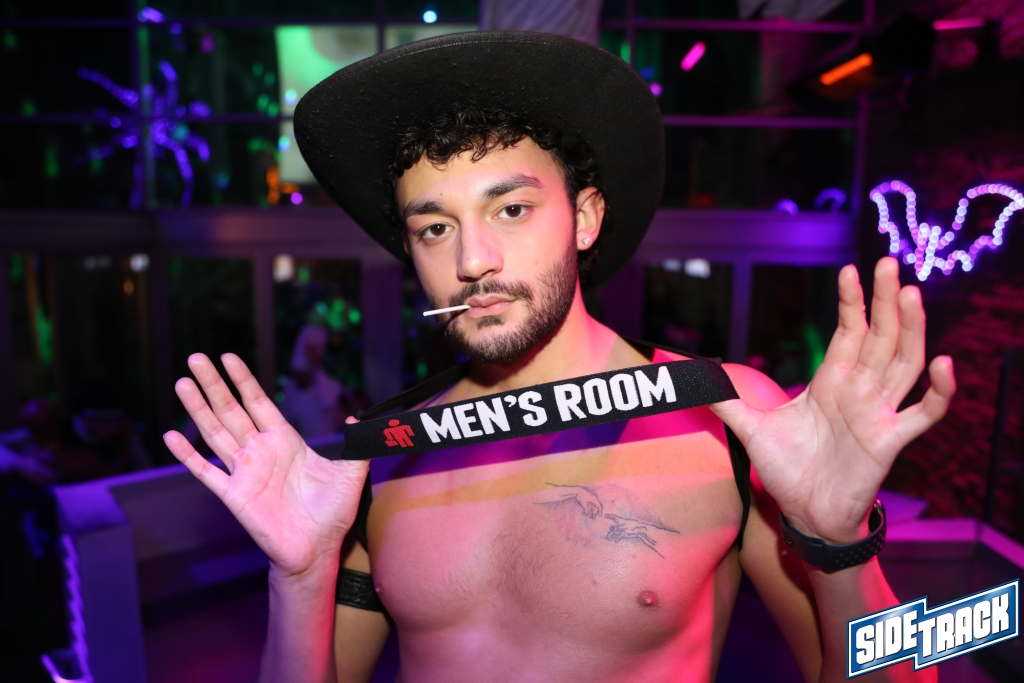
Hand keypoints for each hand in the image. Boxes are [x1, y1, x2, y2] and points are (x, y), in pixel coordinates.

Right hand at [163, 353, 367, 577]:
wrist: (318, 550)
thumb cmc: (332, 514)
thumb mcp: (351, 474)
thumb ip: (355, 446)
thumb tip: (355, 419)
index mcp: (284, 441)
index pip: (259, 403)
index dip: (244, 381)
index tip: (229, 357)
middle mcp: (260, 451)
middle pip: (232, 410)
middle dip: (215, 384)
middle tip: (197, 358)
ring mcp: (244, 472)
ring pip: (215, 433)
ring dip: (198, 408)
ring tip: (183, 382)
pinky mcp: (234, 495)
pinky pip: (206, 472)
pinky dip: (188, 455)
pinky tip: (171, 436)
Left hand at [710, 258, 955, 543]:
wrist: (804, 515)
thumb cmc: (787, 470)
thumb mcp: (751, 428)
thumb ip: (726, 400)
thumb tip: (693, 377)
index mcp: (832, 381)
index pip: (848, 331)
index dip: (851, 302)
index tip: (850, 270)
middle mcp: (860, 390)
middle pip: (880, 335)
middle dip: (885, 300)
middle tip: (888, 263)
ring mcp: (878, 413)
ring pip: (904, 362)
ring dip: (911, 329)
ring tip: (910, 294)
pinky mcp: (889, 441)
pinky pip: (923, 413)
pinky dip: (938, 391)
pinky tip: (944, 363)